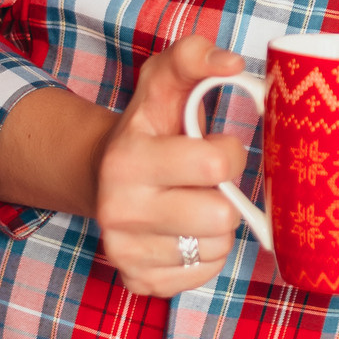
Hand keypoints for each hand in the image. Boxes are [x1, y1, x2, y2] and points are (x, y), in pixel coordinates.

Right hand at [93, 36, 253, 298]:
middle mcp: (119, 210)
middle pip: (220, 217)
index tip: (214, 146)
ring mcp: (125, 251)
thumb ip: (195, 56)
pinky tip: (186, 228)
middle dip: (225, 195)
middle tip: (207, 181)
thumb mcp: (165, 79)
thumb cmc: (150, 125)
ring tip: (194, 202)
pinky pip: (204, 275)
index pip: (215, 166)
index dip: (228, 153)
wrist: (104, 173)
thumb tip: (234, 63)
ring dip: (217, 225)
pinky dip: (205, 252)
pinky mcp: (138, 281)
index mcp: (127, 159)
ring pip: (217, 248)